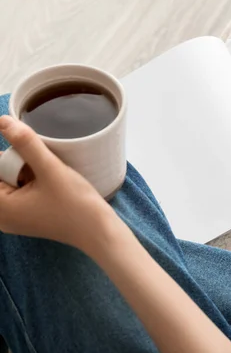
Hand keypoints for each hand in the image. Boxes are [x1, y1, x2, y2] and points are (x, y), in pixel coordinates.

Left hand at [0, 115, 117, 249]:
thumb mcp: (51, 170)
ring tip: (50, 175)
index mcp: (0, 207)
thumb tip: (2, 120)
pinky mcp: (27, 219)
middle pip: (0, 175)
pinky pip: (19, 193)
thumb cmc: (76, 204)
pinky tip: (50, 184)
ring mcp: (13, 220)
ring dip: (26, 172)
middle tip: (44, 168)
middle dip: (17, 164)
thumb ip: (26, 144)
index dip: (10, 157)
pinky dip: (31, 183)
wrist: (99, 232)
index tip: (34, 160)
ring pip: (9, 182)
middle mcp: (1, 217)